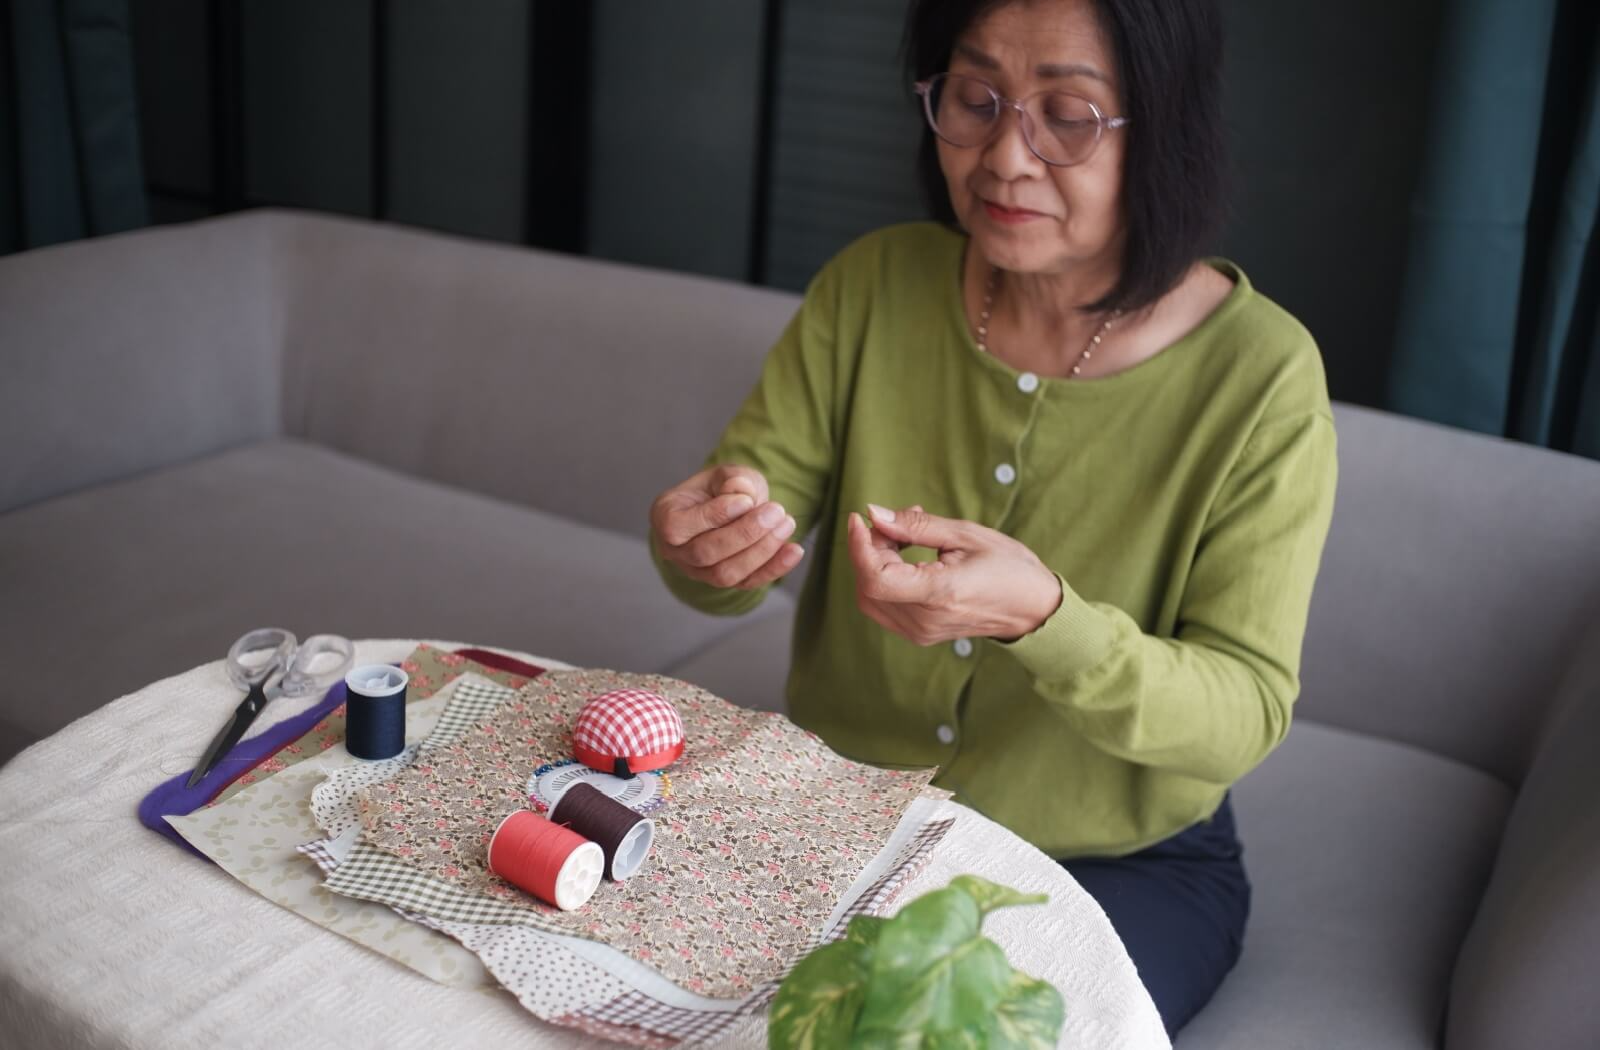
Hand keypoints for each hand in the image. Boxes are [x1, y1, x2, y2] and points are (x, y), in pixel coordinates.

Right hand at [650, 464, 804, 589]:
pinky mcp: (724, 582)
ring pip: (725, 574)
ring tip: (786, 524)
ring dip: (761, 551)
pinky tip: (794, 550)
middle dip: (744, 533)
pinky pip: (747, 583)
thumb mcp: (724, 474)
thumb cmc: (719, 488)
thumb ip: (732, 480)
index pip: (680, 526)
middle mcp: (675, 551)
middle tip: (776, 512)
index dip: (716, 515)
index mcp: (665, 517)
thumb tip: (743, 494)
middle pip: (705, 553)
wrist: (727, 507)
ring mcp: (698, 572)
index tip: (746, 500)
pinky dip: (773, 569)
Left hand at [847, 504, 1061, 644]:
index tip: (860, 518)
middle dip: (870, 547)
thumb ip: (916, 526)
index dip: (859, 546)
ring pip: (871, 595)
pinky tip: (907, 556)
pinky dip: (885, 576)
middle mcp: (925, 620)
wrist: (1033, 608)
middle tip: (898, 521)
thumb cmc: (1009, 567)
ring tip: (906, 536)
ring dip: (876, 561)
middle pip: (868, 584)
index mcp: (939, 594)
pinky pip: (884, 605)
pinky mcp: (920, 634)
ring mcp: (921, 632)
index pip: (875, 578)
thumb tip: (875, 514)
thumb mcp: (966, 535)